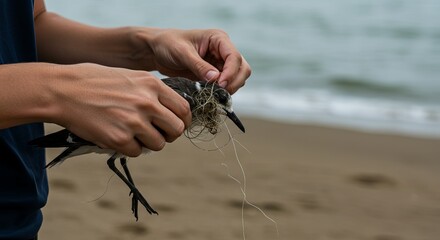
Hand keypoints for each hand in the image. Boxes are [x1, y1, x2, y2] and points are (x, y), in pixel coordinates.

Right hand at [50, 63, 190, 156]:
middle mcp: (147, 103)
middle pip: (176, 130)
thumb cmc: (95, 81)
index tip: (177, 125)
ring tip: (132, 134)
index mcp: (152, 85)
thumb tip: (169, 111)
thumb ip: (152, 92)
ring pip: (158, 144)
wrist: (63, 90)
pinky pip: (136, 152)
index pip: (184, 109)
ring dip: (148, 143)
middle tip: (157, 134)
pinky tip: (117, 136)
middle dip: (169, 135)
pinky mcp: (119, 139)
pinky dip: (129, 148)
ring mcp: (134, 122)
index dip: (183, 121)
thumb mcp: (131, 76)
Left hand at [135, 29, 250, 93]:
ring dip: (229, 88)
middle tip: (219, 93)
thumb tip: (216, 78)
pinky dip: (222, 92)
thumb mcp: (182, 53)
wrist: (157, 51)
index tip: (220, 85)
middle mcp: (223, 50)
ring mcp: (221, 63)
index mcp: (218, 39)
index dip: (231, 72)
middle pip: (242, 69)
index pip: (234, 57)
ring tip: (213, 94)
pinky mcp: (215, 75)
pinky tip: (210, 95)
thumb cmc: (168, 44)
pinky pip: (226, 85)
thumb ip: (199, 65)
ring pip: (238, 78)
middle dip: (234, 82)